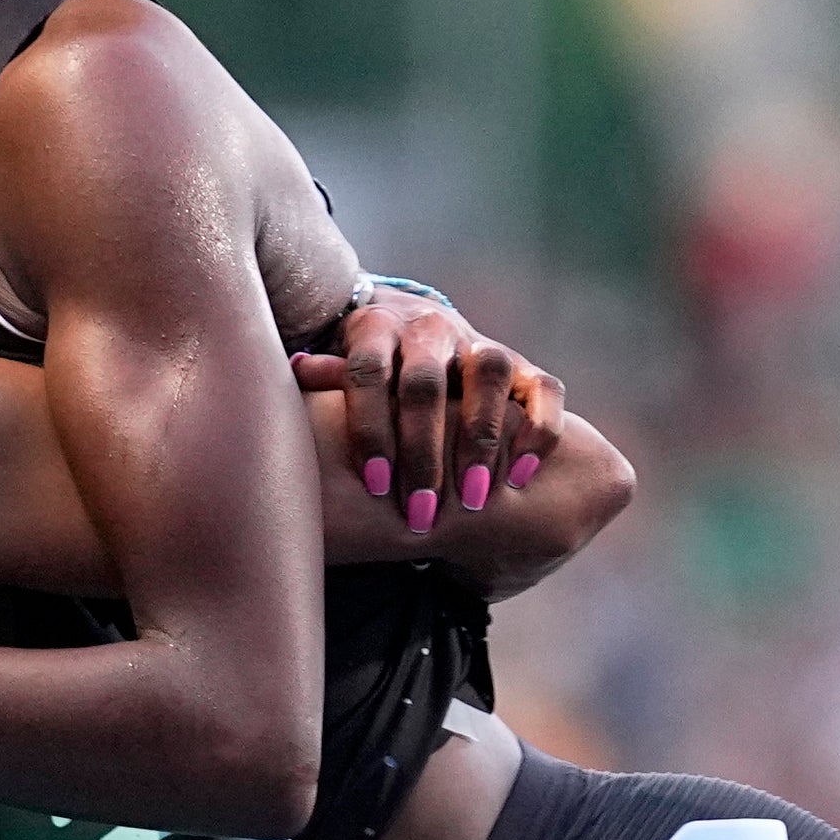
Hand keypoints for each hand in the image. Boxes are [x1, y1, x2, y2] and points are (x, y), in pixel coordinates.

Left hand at [299, 291, 561, 536]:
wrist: (419, 340)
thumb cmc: (368, 377)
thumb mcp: (337, 374)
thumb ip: (325, 382)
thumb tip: (294, 378)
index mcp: (376, 327)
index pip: (367, 370)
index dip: (370, 428)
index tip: (375, 486)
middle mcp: (430, 328)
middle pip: (426, 380)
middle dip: (423, 450)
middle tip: (421, 511)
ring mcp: (481, 343)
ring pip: (489, 372)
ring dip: (481, 438)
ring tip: (474, 498)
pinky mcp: (524, 368)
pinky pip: (544, 390)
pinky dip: (537, 431)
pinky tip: (518, 479)